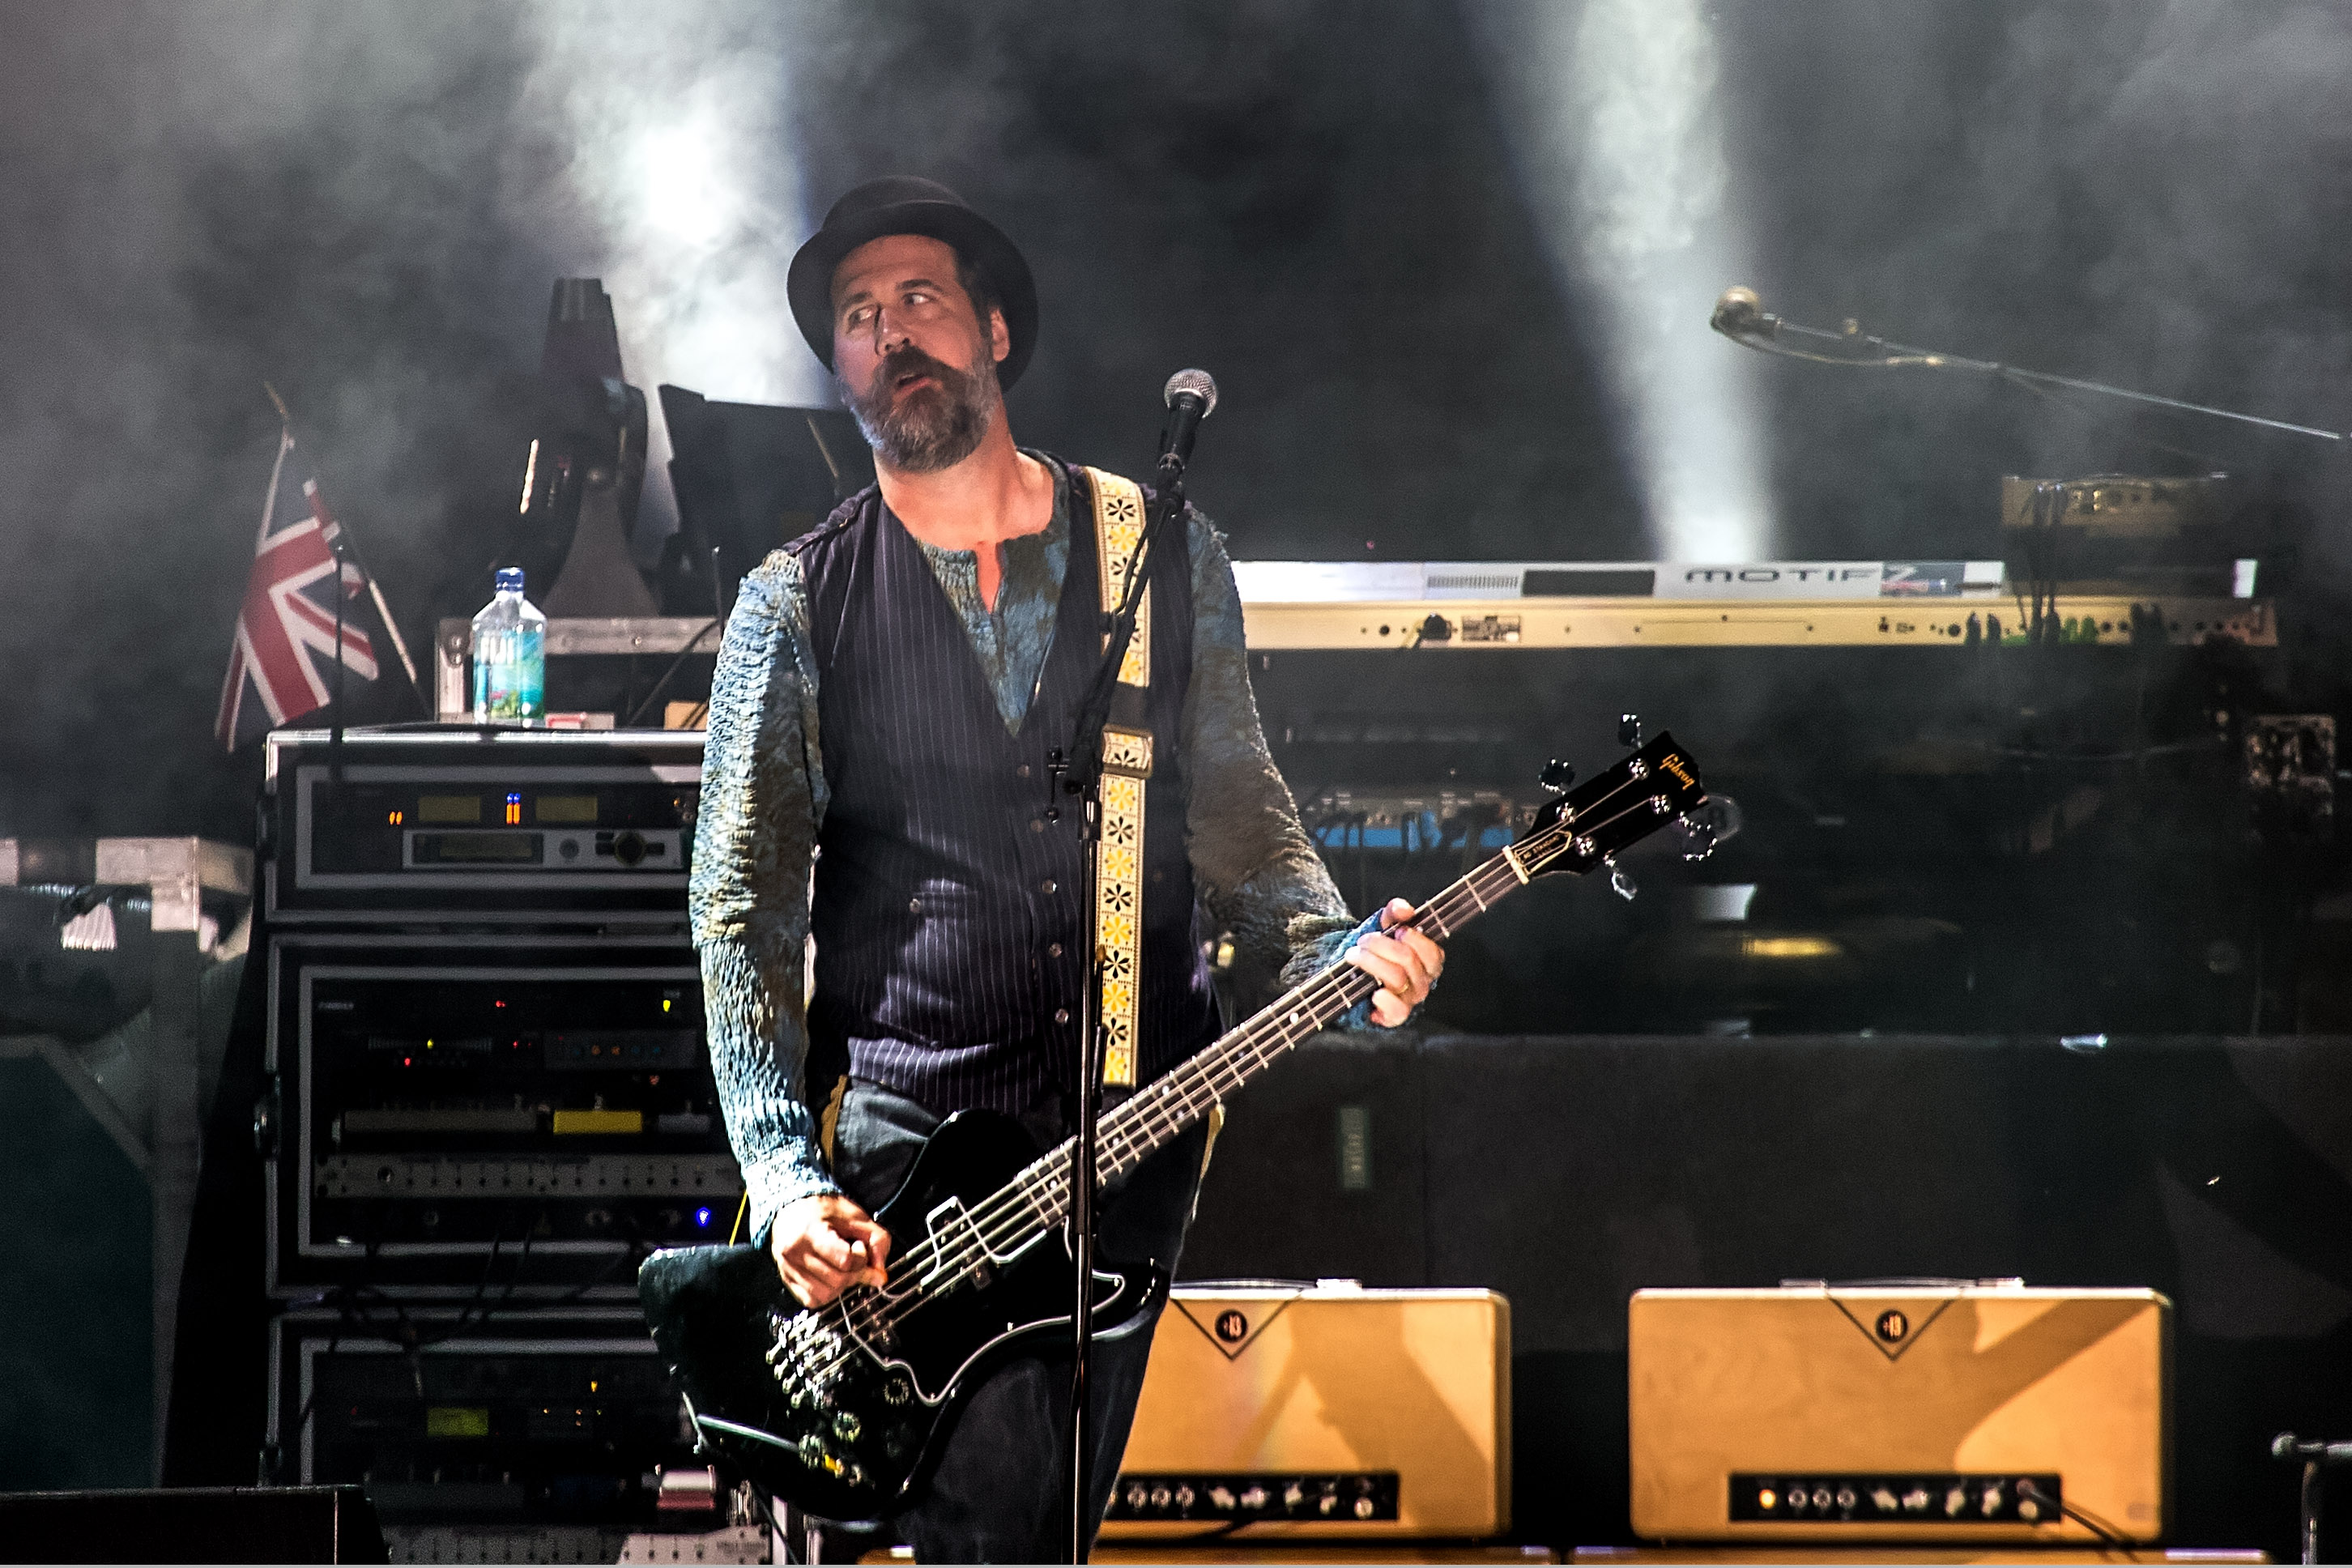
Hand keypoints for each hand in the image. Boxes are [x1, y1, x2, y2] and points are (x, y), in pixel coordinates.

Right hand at [771, 1193, 892, 1307]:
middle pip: (837, 1280)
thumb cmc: (824, 1209)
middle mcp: (795, 1253)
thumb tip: (880, 1274)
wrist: (793, 1207)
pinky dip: (827, 1293)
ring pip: (825, 1294)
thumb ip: (876, 1241)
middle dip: (855, 1273)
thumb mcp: (856, 1216)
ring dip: (842, 1286)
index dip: (861, 1257)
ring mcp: (788, 1268)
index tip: (859, 1246)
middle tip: (856, 1260)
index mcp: (811, 1232)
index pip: (845, 1260)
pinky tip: (830, 1277)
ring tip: (841, 1268)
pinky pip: (812, 1300)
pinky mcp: (787, 1279)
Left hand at [1345, 897, 1443, 1026]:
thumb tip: (1404, 909)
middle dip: (1381, 945)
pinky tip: (1375, 992)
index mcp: (1428, 962)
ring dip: (1371, 962)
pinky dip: (1387, 1001)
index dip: (1414, 939)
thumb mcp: (1385, 927)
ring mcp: (1409, 1000)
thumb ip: (1395, 913)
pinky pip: (1398, 1011)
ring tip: (1354, 955)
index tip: (1396, 930)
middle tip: (1363, 941)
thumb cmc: (1377, 952)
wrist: (1354, 977)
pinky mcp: (1393, 1016)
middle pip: (1408, 959)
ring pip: (1397, 978)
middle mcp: (1422, 982)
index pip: (1433, 952)